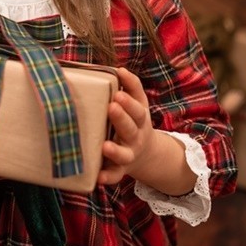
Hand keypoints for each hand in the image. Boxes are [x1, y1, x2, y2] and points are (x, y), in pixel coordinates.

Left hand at [97, 68, 156, 186]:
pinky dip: (108, 177)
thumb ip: (131, 85)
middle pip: (131, 127)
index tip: (118, 91)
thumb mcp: (138, 102)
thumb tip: (117, 67)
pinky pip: (115, 176)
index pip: (138, 107)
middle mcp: (136, 136)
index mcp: (139, 117)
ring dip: (116, 150)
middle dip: (122, 117)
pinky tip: (98, 177)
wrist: (147, 153)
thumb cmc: (134, 120)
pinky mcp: (120, 170)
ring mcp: (129, 154)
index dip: (130, 99)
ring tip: (105, 145)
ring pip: (125, 154)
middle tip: (112, 106)